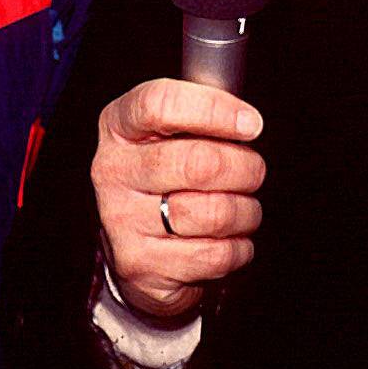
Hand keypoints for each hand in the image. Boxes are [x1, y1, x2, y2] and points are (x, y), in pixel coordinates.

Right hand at [91, 77, 266, 321]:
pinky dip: (239, 247)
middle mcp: (113, 171)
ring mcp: (122, 220)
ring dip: (246, 211)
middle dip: (245, 168)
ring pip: (213, 213)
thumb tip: (248, 121)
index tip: (251, 124)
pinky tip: (231, 238)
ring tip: (244, 208)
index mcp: (118, 126)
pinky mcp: (140, 264)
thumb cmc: (165, 177)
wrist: (134, 247)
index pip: (160, 104)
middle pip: (198, 162)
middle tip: (254, 171)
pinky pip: (215, 254)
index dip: (213, 109)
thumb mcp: (168, 135)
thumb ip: (201, 117)